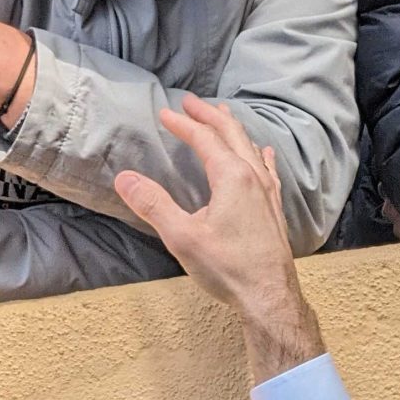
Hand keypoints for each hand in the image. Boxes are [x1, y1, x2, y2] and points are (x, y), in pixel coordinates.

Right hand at [114, 94, 323, 381]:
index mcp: (232, 176)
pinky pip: (267, 169)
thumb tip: (124, 178)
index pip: (204, 139)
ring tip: (222, 117)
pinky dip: (257, 153)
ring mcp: (268, 192)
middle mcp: (254, 177)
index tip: (164, 112)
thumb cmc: (228, 267)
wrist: (270, 297)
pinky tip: (262, 153)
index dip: (183, 124)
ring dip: (233, 130)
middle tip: (191, 102)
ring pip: (250, 148)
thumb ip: (153, 204)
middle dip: (209, 116)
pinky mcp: (274, 209)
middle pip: (231, 134)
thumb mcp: (182, 237)